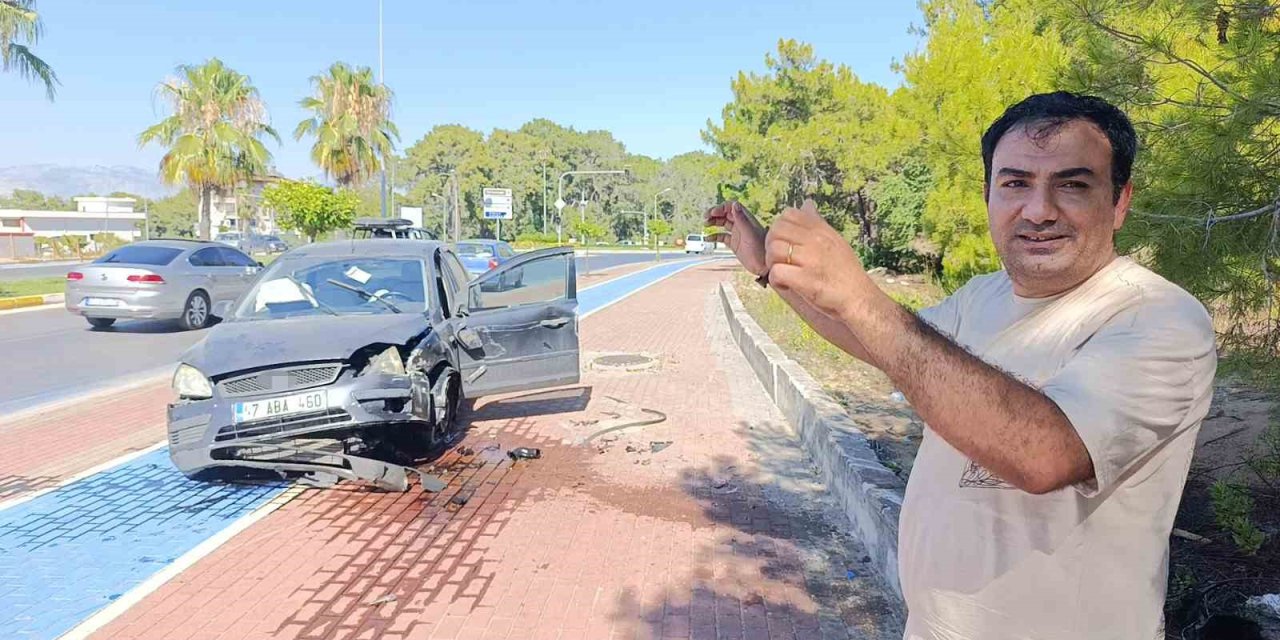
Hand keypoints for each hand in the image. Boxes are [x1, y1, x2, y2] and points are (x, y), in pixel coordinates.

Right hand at [705, 201, 766, 275]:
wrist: (764, 266)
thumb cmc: (761, 249)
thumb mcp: (749, 233)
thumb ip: (741, 219)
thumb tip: (734, 204)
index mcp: (746, 219)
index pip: (731, 207)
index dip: (721, 208)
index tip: (712, 213)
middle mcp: (741, 224)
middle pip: (725, 214)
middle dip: (714, 214)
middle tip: (706, 218)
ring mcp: (737, 234)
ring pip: (722, 224)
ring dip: (713, 222)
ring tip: (705, 225)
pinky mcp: (734, 244)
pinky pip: (722, 237)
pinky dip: (714, 236)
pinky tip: (708, 238)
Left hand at [765, 199, 866, 317]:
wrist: (860, 299)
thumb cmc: (846, 273)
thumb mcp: (835, 241)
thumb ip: (818, 224)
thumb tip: (806, 204)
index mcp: (822, 230)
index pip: (789, 214)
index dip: (780, 227)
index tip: (785, 243)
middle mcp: (816, 241)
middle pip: (776, 230)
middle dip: (771, 246)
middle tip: (779, 260)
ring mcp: (811, 260)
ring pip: (774, 250)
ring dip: (773, 264)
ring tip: (784, 273)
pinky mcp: (806, 280)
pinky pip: (777, 272)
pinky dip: (777, 281)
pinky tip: (786, 285)